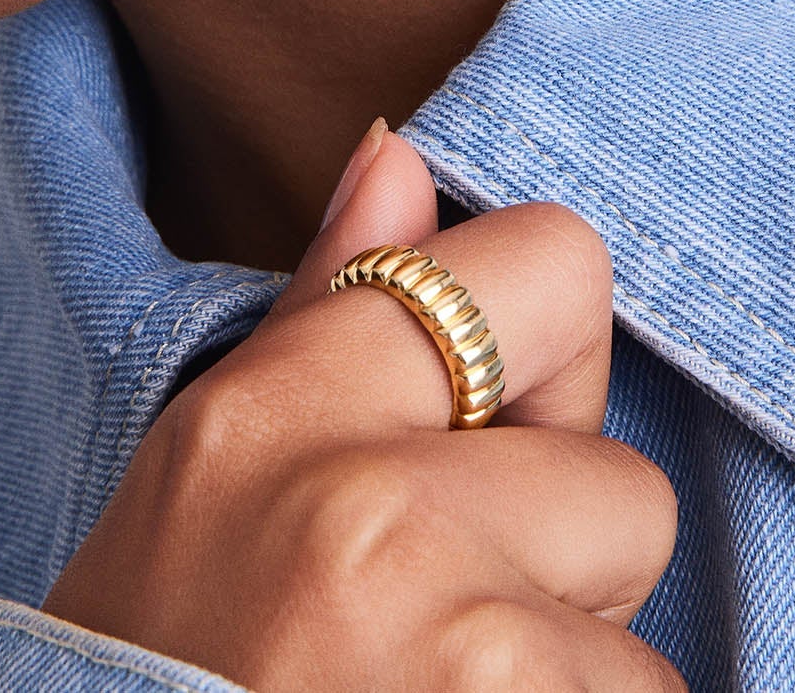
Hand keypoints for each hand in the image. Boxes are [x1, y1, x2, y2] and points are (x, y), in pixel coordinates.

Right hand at [44, 123, 683, 690]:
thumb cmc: (153, 689)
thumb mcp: (202, 498)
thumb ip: (328, 319)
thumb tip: (403, 155)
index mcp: (274, 411)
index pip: (557, 264)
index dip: (543, 374)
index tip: (476, 464)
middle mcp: (365, 509)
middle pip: (627, 485)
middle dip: (561, 584)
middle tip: (423, 657)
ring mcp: (453, 646)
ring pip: (641, 656)